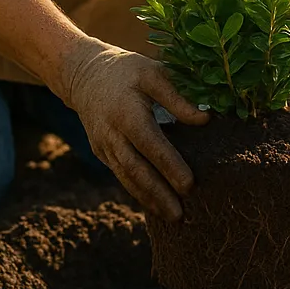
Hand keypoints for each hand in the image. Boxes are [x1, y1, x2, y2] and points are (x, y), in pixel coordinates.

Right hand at [55, 37, 206, 220]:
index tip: (189, 184)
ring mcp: (104, 146)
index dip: (169, 165)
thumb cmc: (126, 71)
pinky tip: (156, 205)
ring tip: (172, 217)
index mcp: (126, 112)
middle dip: (158, 194)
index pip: (150, 144)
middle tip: (180, 214)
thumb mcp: (152, 73)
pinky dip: (138, 192)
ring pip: (126, 178)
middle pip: (135, 169)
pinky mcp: (102, 153)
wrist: (84, 75)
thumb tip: (205, 119)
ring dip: (148, 199)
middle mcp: (112, 133)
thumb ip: (177, 97)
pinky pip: (121, 176)